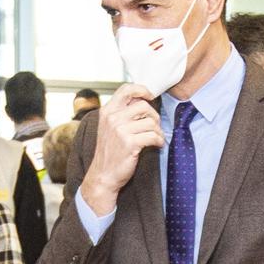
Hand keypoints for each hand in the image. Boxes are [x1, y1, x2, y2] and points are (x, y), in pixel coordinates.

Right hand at [78, 84, 163, 215]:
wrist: (103, 175)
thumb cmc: (110, 151)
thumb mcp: (109, 128)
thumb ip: (121, 113)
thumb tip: (143, 101)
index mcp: (107, 111)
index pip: (126, 89)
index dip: (142, 90)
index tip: (150, 96)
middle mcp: (113, 118)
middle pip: (144, 105)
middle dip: (154, 116)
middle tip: (155, 127)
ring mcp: (120, 130)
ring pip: (151, 122)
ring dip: (159, 131)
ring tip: (156, 138)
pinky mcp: (130, 143)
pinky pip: (153, 136)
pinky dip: (159, 141)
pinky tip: (157, 145)